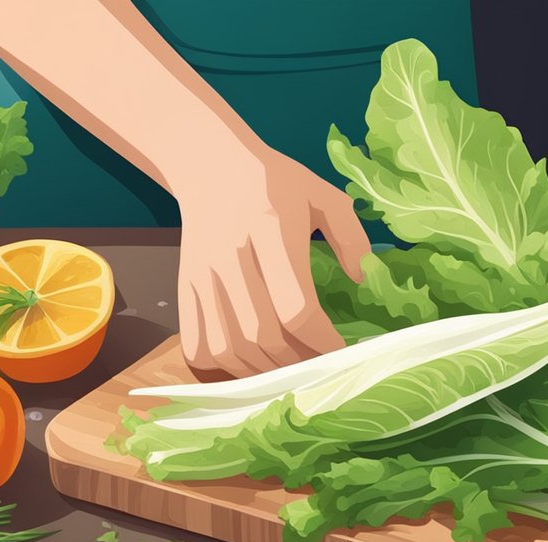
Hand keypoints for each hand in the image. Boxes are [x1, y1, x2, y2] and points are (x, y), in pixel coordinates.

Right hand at [175, 148, 369, 377]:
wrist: (210, 164)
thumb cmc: (274, 182)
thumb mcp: (323, 196)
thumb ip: (350, 236)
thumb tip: (363, 279)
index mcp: (272, 230)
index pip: (294, 306)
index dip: (320, 339)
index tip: (340, 350)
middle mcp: (233, 256)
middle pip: (262, 335)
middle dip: (296, 362)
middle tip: (318, 366)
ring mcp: (203, 275)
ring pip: (228, 347)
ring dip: (262, 370)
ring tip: (288, 369)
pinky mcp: (185, 286)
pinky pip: (196, 344)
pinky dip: (222, 365)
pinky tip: (248, 361)